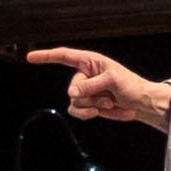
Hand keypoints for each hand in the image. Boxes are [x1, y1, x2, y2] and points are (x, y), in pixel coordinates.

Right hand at [25, 47, 170, 128]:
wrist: (139, 103)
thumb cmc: (130, 85)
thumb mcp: (113, 80)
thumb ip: (91, 85)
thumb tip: (71, 93)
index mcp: (89, 61)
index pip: (64, 56)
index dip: (46, 56)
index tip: (30, 57)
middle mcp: (84, 75)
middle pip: (72, 87)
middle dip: (90, 95)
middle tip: (109, 95)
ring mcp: (84, 91)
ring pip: (74, 101)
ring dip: (92, 105)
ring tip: (109, 102)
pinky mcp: (87, 105)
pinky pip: (76, 111)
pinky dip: (87, 113)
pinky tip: (100, 111)